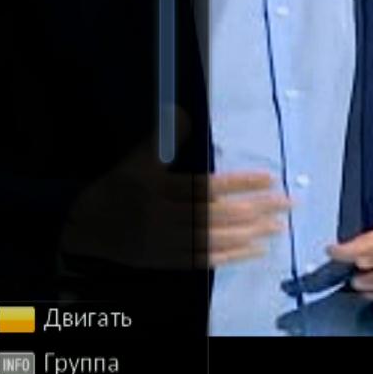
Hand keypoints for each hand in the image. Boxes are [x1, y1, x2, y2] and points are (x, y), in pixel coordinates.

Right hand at [59, 109, 291, 270]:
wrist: (85, 229)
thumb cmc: (117, 190)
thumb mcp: (136, 162)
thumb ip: (162, 140)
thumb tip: (182, 112)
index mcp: (158, 192)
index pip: (207, 187)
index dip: (240, 183)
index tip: (270, 178)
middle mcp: (164, 219)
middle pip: (217, 215)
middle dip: (255, 209)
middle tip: (287, 204)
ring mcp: (167, 244)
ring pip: (214, 239)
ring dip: (249, 234)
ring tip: (278, 227)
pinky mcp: (168, 261)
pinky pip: (204, 260)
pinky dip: (232, 256)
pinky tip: (256, 251)